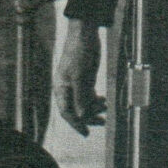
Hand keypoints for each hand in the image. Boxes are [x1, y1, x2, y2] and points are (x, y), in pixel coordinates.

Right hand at [54, 19, 105, 135]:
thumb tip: (79, 116)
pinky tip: (104, 100)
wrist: (86, 34)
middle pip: (76, 109)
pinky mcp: (85, 78)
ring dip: (94, 107)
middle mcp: (67, 87)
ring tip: (105, 106)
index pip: (66, 111)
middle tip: (102, 121)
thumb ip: (80, 97)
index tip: (86, 132)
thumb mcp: (80, 76)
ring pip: (84, 103)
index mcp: (61, 87)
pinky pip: (89, 95)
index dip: (75, 123)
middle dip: (88, 116)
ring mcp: (77, 83)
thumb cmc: (79, 53)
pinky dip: (96, 100)